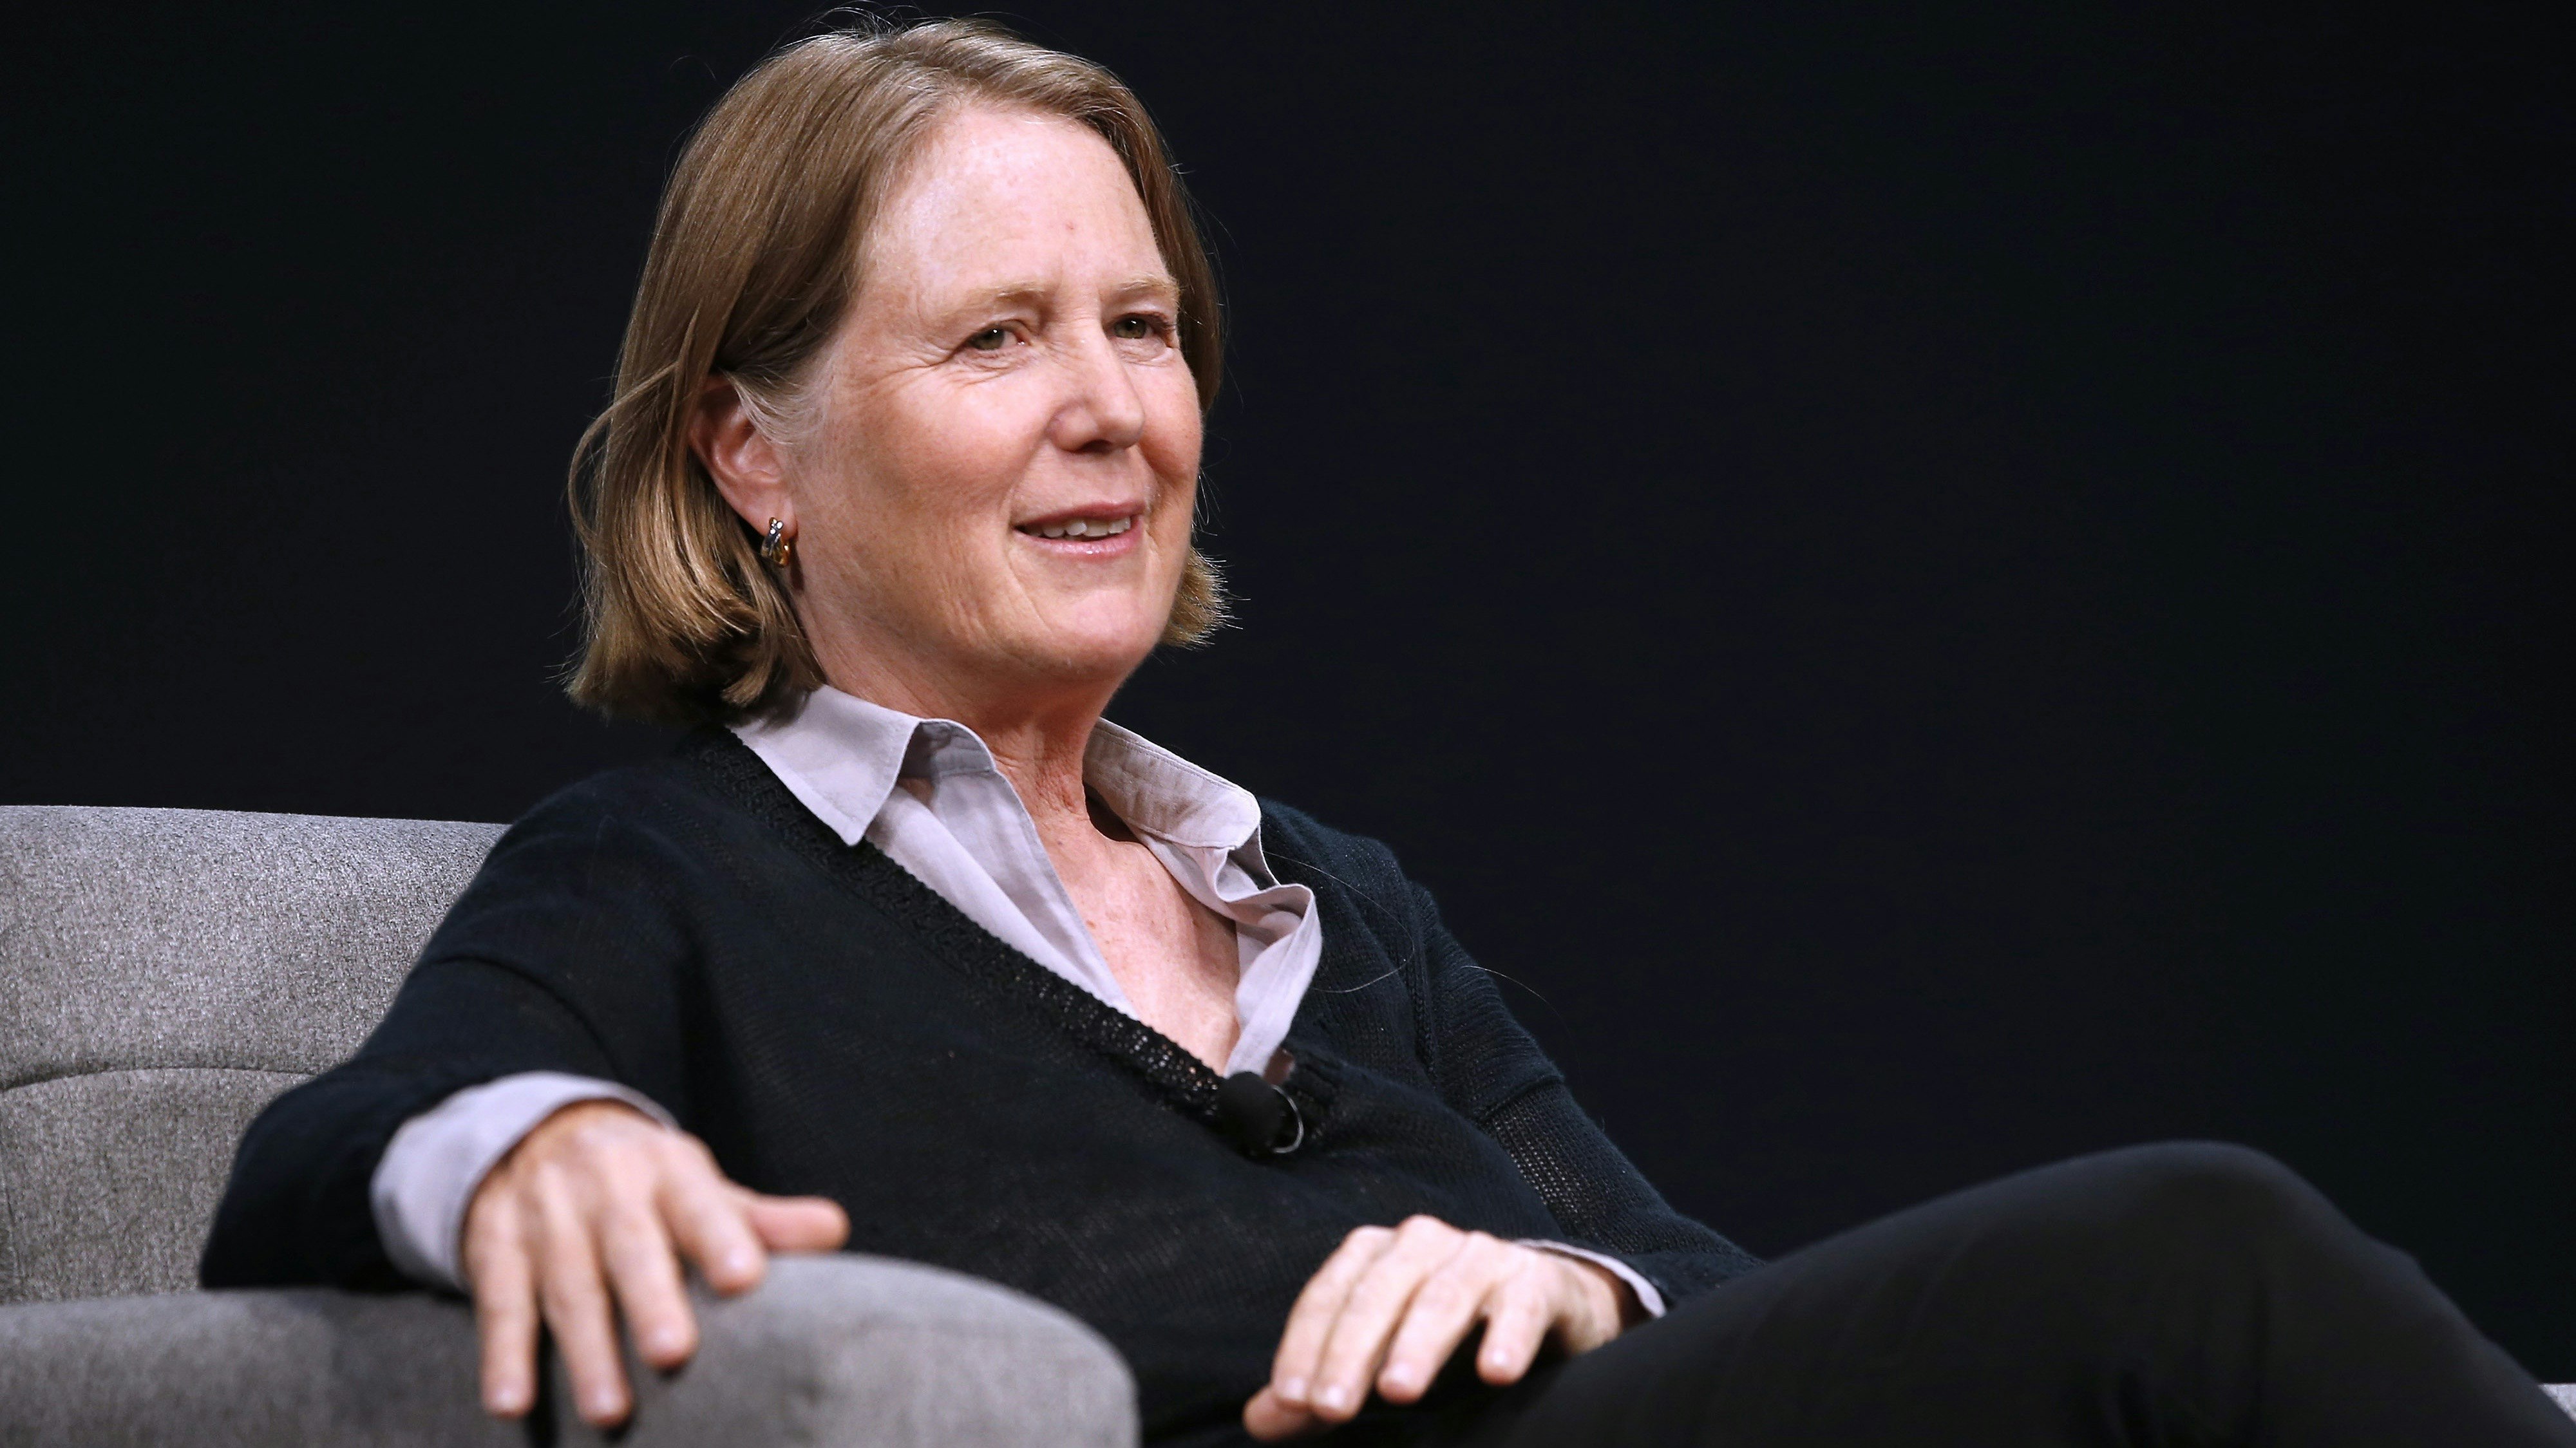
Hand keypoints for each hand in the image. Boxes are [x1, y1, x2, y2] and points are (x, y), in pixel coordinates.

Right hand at [462, 1099, 848, 1427]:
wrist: (535, 1135)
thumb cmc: (644, 1183)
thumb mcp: (699, 1187)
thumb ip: (761, 1218)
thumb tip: (835, 1230)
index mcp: (668, 1169)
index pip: (699, 1202)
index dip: (720, 1238)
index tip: (745, 1280)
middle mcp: (605, 1188)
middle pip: (629, 1246)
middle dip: (650, 1300)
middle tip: (672, 1354)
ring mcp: (545, 1217)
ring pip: (567, 1286)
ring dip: (586, 1351)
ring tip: (609, 1412)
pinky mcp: (495, 1248)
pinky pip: (499, 1305)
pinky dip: (503, 1357)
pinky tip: (510, 1404)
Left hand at [1243, 1215, 1633, 1439]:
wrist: (1547, 1307)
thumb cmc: (1446, 1334)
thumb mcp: (1378, 1357)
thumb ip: (1324, 1384)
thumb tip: (1261, 1420)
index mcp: (1376, 1254)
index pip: (1329, 1295)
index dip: (1305, 1346)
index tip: (1291, 1399)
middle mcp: (1424, 1242)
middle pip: (1379, 1292)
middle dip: (1350, 1351)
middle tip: (1331, 1408)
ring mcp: (1483, 1255)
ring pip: (1444, 1295)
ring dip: (1419, 1343)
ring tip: (1398, 1391)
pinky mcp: (1538, 1279)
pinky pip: (1521, 1303)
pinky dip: (1507, 1334)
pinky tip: (1495, 1371)